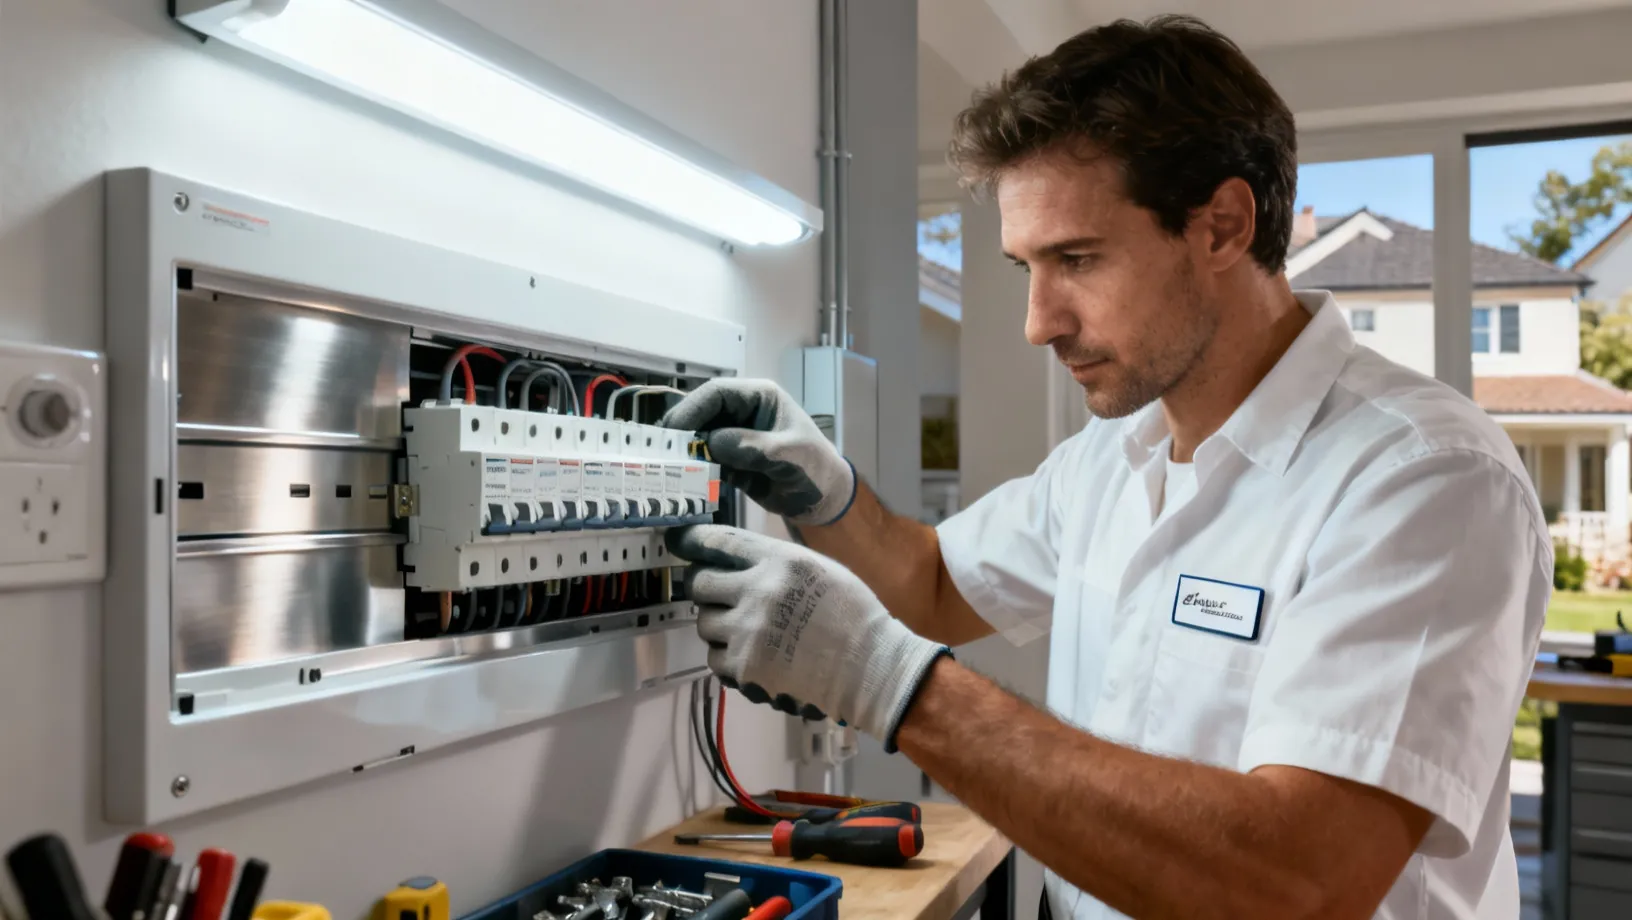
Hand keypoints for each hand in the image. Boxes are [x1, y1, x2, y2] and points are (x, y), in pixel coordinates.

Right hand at [661, 379, 855, 526]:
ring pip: (699, 438)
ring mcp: (735, 437)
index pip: (717, 393)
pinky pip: (705, 461)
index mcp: (760, 397)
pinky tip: (684, 483)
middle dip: (683, 432)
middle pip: (701, 414)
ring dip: (686, 453)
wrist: (826, 499)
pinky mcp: (730, 461)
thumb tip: (712, 443)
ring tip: (669, 470)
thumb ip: (753, 447)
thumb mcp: (790, 455)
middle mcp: (743, 413)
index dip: (691, 409)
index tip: (673, 432)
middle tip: (664, 454)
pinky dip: (694, 470)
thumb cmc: (816, 469)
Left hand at [668, 524, 948, 749]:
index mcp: (779, 560)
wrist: (869, 668)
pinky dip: (728, 657)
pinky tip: (755, 655)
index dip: (692, 540)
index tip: (678, 541)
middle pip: (700, 583)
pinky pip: (714, 657)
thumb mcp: (817, 569)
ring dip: (720, 626)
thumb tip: (729, 560)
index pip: (719, 541)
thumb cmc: (849, 615)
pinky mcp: (744, 667)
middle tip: (721, 597)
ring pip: (705, 622)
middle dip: (707, 588)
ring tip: (751, 632)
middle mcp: (758, 591)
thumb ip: (773, 562)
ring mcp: (748, 631)